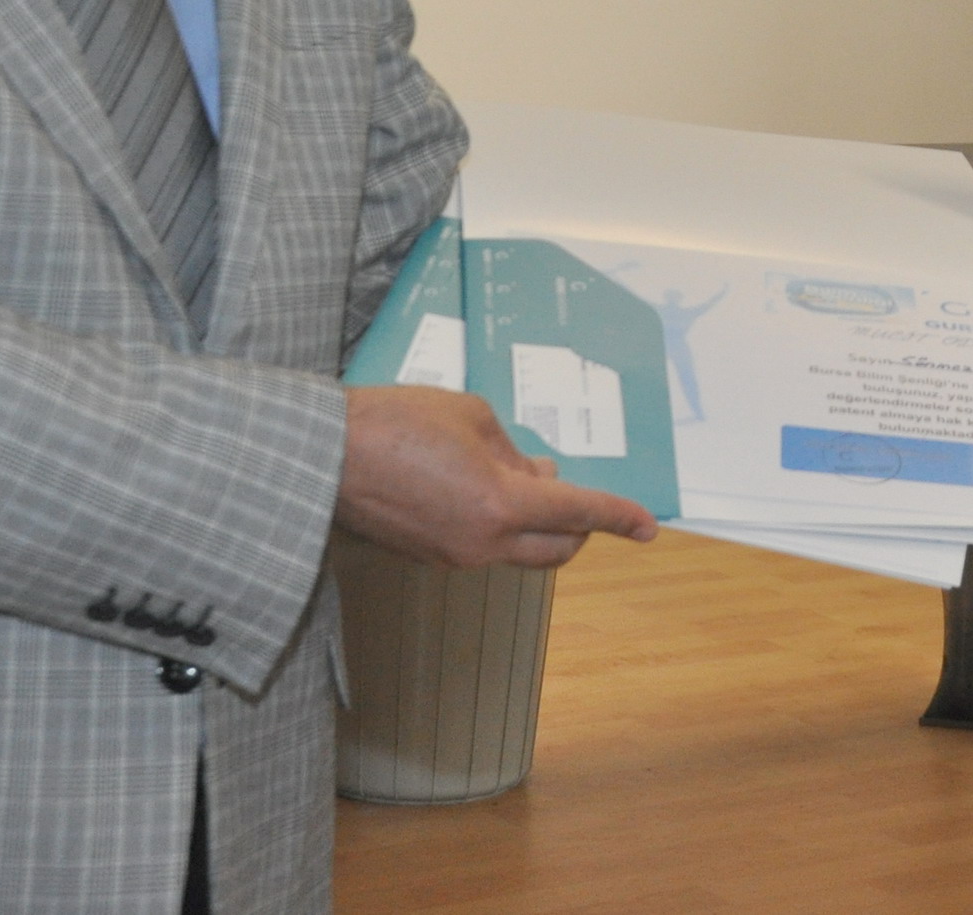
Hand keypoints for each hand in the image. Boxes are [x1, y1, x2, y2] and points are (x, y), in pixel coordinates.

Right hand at [333, 385, 657, 567]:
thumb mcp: (472, 416)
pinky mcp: (430, 557)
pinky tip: (478, 489)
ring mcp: (455, 556)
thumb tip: (536, 477)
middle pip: (557, 549)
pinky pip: (483, 547)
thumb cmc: (396, 422)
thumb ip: (512, 451)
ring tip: (519, 477)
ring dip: (536, 522)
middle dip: (579, 527)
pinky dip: (498, 525)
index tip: (648, 526)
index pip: (579, 513)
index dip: (619, 517)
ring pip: (520, 550)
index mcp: (501, 503)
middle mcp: (484, 542)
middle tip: (575, 495)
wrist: (325, 455)